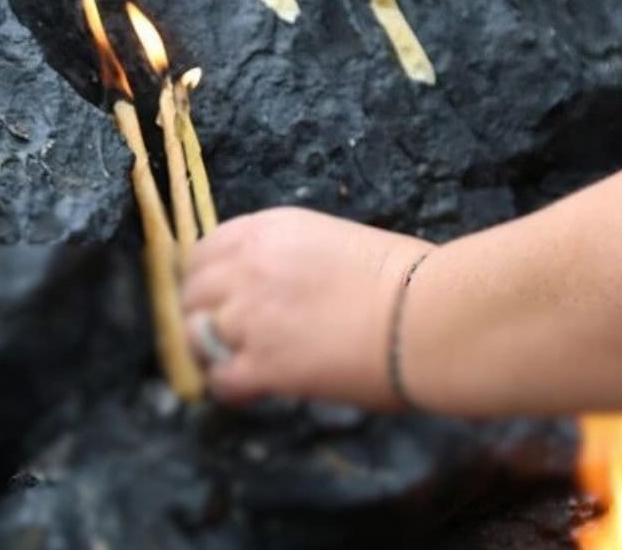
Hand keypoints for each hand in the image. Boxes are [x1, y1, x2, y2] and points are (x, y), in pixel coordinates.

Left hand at [182, 207, 433, 408]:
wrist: (429, 316)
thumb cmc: (407, 279)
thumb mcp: (337, 242)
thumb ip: (292, 260)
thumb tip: (281, 289)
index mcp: (268, 230)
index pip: (205, 251)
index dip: (207, 279)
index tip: (218, 297)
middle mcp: (249, 268)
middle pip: (192, 294)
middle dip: (204, 315)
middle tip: (227, 337)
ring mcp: (250, 317)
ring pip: (196, 338)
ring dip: (214, 353)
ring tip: (240, 365)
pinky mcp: (262, 365)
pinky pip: (220, 380)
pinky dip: (230, 388)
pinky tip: (254, 391)